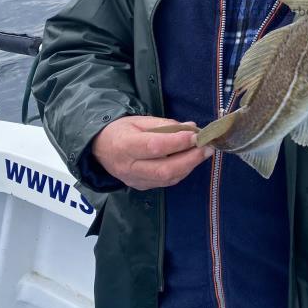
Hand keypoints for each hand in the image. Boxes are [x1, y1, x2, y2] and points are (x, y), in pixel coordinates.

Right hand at [91, 116, 213, 189]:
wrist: (100, 148)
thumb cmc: (121, 130)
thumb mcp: (139, 120)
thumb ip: (165, 125)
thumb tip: (191, 127)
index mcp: (125, 145)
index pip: (154, 146)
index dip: (177, 142)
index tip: (196, 135)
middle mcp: (129, 167)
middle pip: (164, 170)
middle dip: (190, 159)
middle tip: (207, 148)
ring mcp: (135, 180)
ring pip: (167, 179)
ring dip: (189, 166)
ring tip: (203, 153)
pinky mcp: (141, 187)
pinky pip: (165, 183)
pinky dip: (181, 171)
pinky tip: (190, 161)